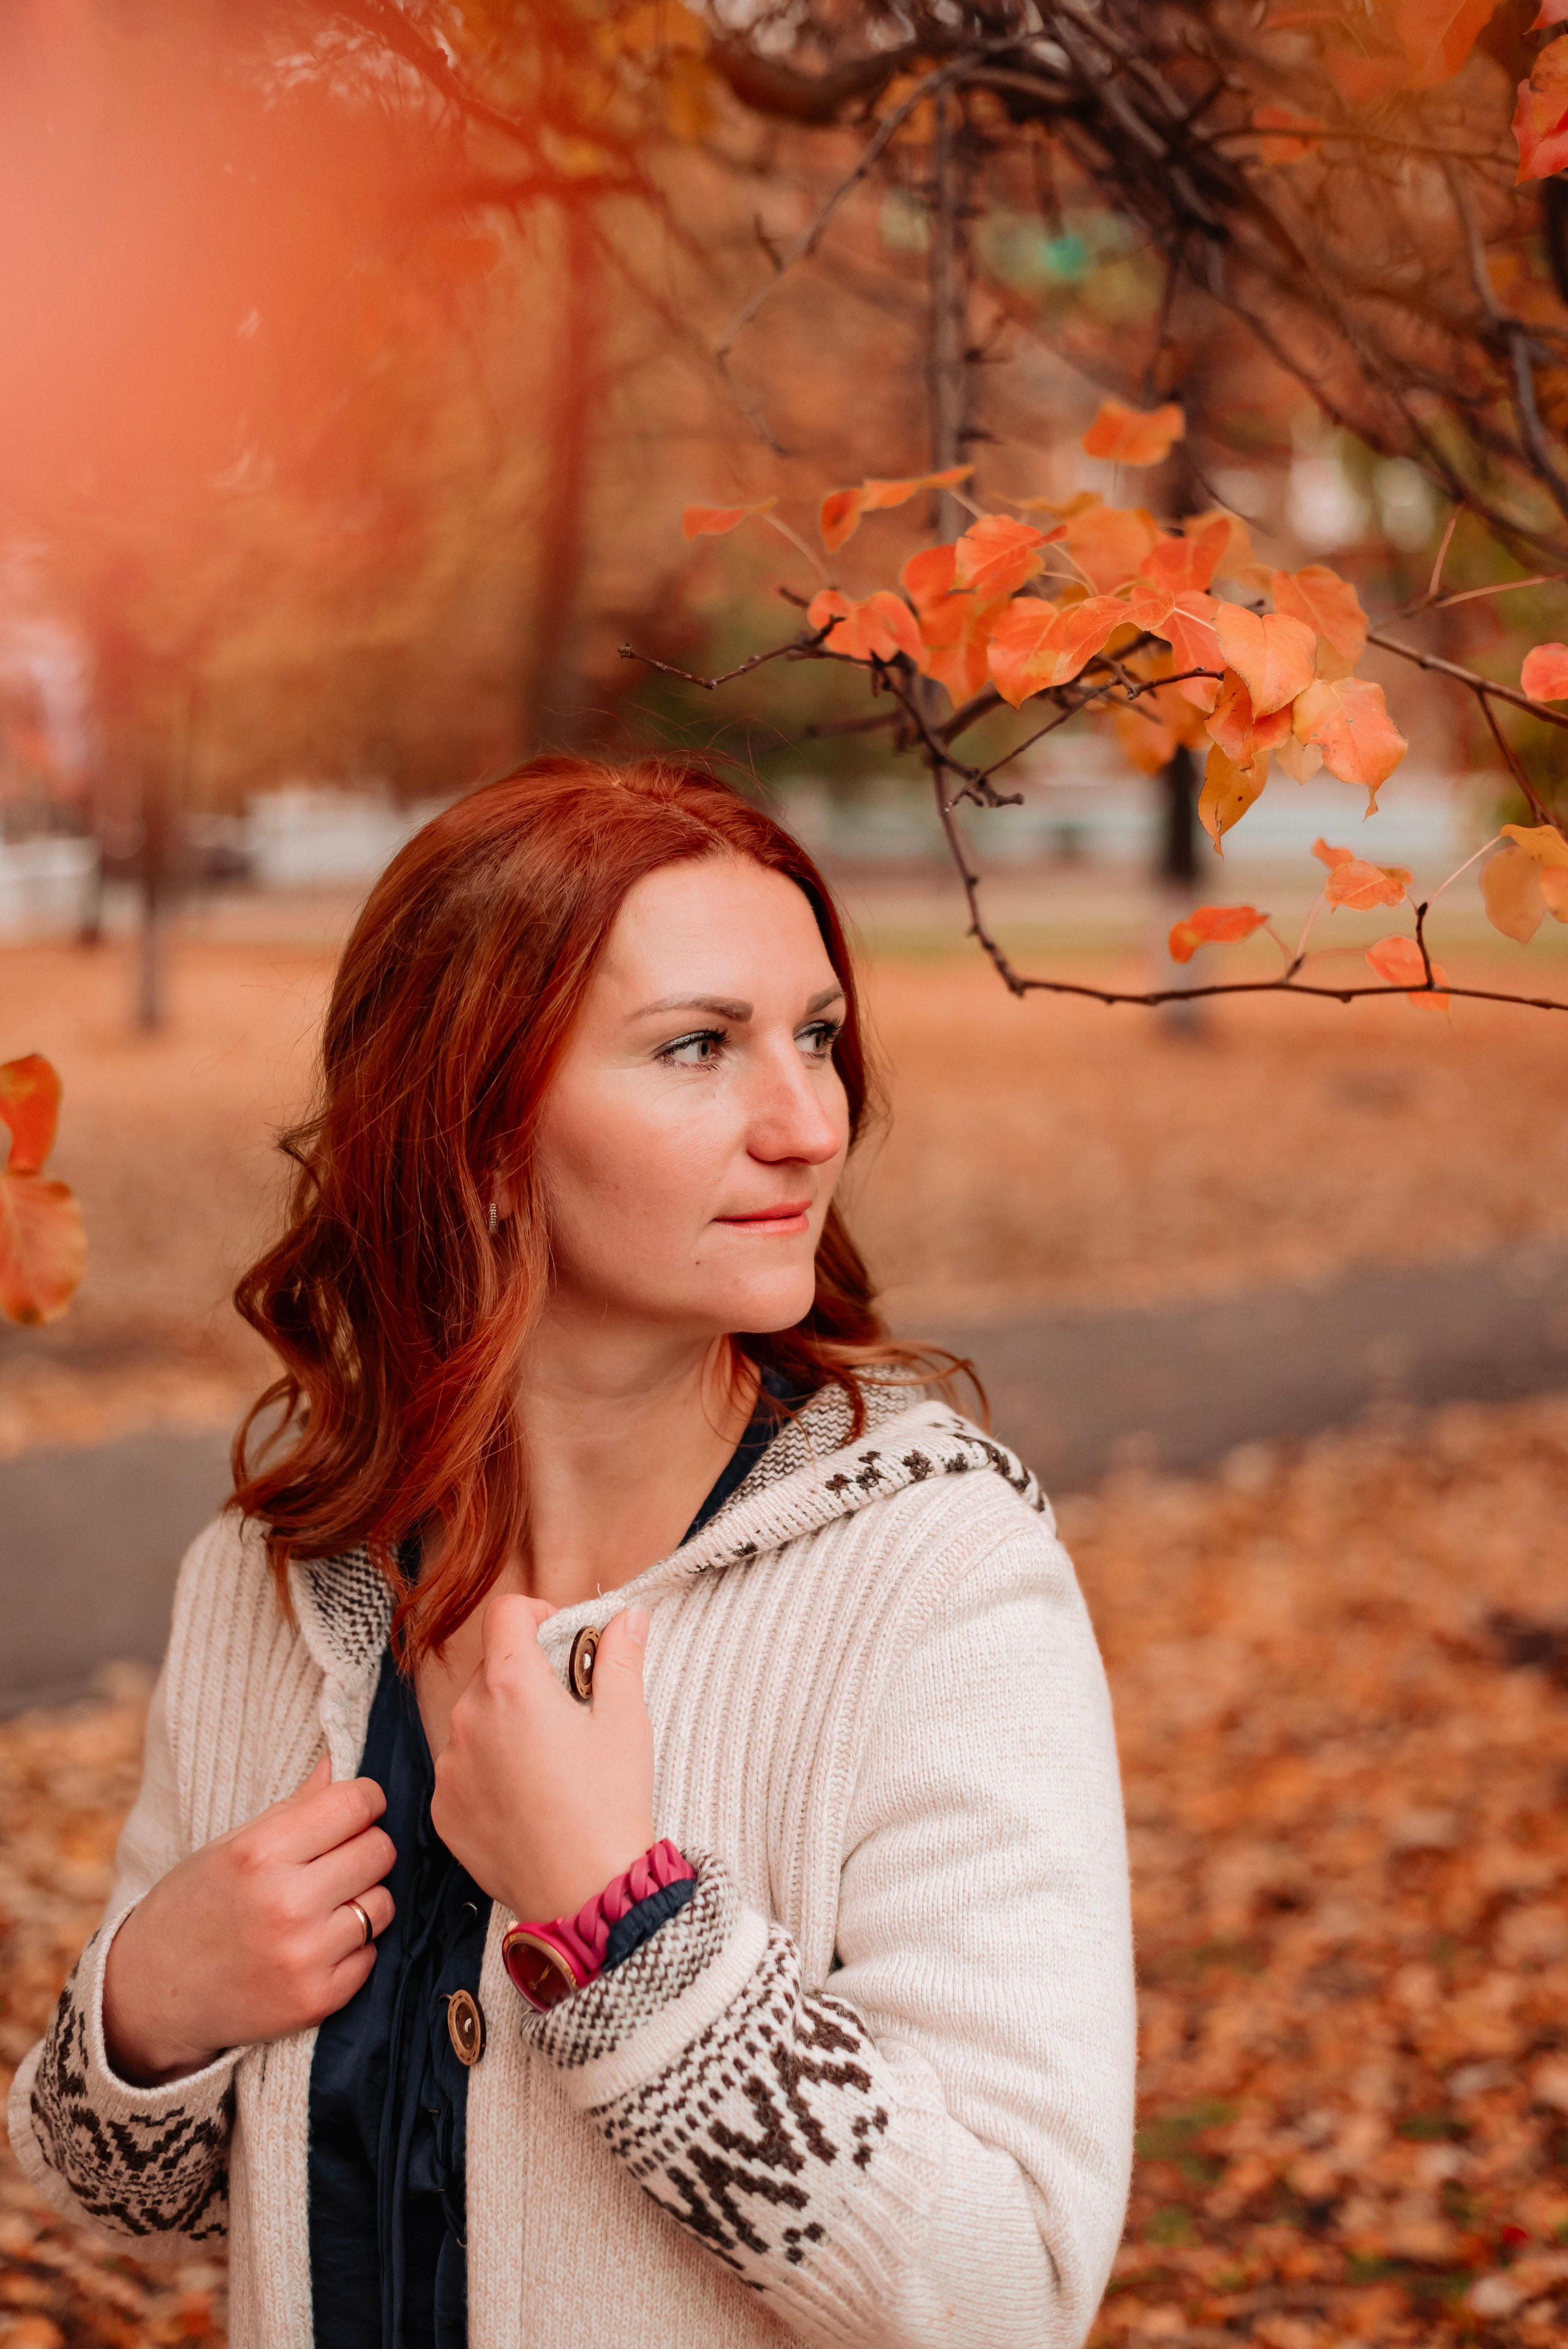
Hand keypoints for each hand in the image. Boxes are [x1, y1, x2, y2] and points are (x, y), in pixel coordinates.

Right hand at [101, 1758, 395, 2085]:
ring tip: (322, 1906)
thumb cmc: (195, 1907)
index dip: (363, 1800)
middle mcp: (286, 1904)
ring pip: (383, 1903)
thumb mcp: (232, 1845)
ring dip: (362, 1899)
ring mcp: (304, 1957)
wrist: (153, 1996)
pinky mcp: (317, 2001)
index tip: (353, 1809)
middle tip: (334, 1860)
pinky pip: (370, 1954)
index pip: (355, 1803)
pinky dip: (352, 1948)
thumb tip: (340, 1761)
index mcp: (259, 1854)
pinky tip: (314, 1946)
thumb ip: (296, 1806)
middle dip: (365, 1847)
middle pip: (379, 1850)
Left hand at [430, 1597, 655, 1923]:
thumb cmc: (609, 1805)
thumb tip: (628, 1616)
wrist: (585, 1894)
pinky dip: (487, 1770)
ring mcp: (450, 1766)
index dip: (536, 1613)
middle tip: (567, 1712)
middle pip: (491, 1668)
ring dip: (503, 1724)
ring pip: (474, 1719)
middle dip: (526, 1676)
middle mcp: (468, 1718)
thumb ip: (620, 1657)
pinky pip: (460, 1768)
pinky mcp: (442, 1808)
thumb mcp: (626, 1722)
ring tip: (547, 1763)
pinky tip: (525, 1799)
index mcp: (512, 1685)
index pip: (506, 1612)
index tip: (559, 1639)